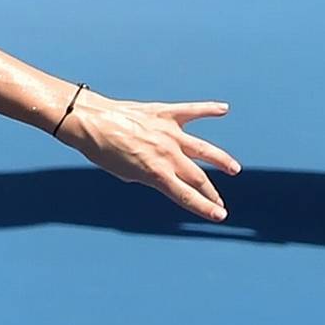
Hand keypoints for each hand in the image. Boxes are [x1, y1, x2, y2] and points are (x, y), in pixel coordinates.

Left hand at [59, 93, 242, 221]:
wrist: (91, 122)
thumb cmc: (101, 151)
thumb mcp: (124, 173)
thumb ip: (146, 175)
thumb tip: (159, 173)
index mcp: (156, 173)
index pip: (186, 195)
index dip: (204, 207)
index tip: (219, 215)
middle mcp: (168, 155)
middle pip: (198, 178)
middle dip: (211, 193)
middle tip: (220, 203)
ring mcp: (170, 133)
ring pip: (204, 149)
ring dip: (221, 160)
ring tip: (233, 169)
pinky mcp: (166, 114)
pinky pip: (193, 111)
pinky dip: (208, 109)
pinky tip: (223, 109)